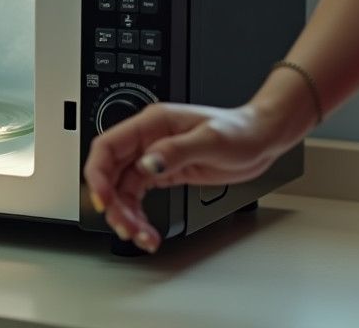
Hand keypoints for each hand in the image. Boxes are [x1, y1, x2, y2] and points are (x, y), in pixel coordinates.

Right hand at [83, 101, 292, 252]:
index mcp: (152, 123)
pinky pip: (139, 195)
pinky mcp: (165, 172)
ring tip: (141, 235)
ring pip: (123, 189)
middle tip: (126, 227)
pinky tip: (147, 229)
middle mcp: (148, 140)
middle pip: (110, 172)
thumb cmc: (240, 131)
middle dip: (113, 203)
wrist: (261, 138)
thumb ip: (175, 151)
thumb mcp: (210, 140)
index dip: (97, 174)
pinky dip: (139, 215)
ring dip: (126, 214)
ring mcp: (154, 157)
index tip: (103, 200)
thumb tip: (147, 164)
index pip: (108, 146)